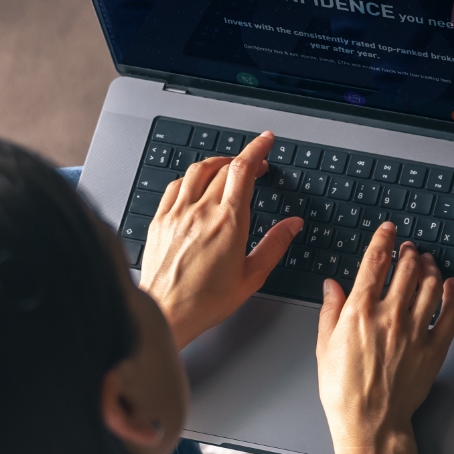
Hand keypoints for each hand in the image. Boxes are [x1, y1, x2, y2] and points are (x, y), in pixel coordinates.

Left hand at [139, 131, 302, 349]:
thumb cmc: (206, 301)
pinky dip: (190, 178)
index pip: (243, 169)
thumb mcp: (252, 276)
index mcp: (228, 222)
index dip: (256, 149)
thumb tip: (292, 225)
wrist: (167, 312)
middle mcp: (201, 212)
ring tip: (227, 168)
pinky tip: (195, 185)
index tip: (266, 141)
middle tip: (255, 165)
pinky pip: (175, 185)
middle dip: (243, 160)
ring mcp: (177, 213)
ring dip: (216, 163)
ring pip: (197, 170)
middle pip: (223, 167)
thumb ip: (275, 245)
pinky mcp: (160, 220)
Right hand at [316, 222, 453, 453]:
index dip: (383, 240)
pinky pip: (450, 313)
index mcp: (359, 312)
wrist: (370, 424)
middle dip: (409, 252)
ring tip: (426, 262)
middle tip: (409, 247)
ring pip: (430, 285)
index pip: (375, 263)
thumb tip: (332, 285)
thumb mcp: (324, 346)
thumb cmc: (343, 391)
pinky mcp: (434, 348)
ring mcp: (415, 331)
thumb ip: (330, 310)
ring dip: (429, 268)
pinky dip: (452, 294)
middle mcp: (390, 316)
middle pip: (406, 268)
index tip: (389, 230)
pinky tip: (450, 285)